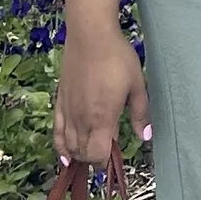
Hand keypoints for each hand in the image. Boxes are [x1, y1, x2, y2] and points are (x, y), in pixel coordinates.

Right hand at [55, 5, 147, 166]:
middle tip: (106, 156)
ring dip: (79, 155)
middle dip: (94, 160)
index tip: (114, 161)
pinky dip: (59, 146)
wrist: (90, 36)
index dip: (105, 163)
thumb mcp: (137, 85)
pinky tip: (64, 156)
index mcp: (102, 118)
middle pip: (83, 153)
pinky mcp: (59, 101)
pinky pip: (56, 131)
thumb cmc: (117, 58)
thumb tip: (144, 138)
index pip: (98, 154)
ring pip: (69, 145)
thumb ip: (140, 114)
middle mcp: (81, 119)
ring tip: (89, 157)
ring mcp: (68, 111)